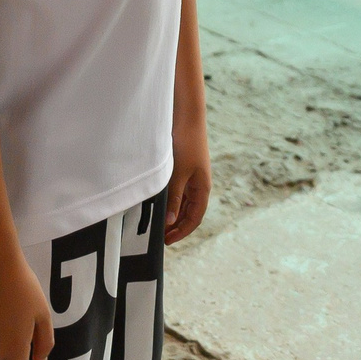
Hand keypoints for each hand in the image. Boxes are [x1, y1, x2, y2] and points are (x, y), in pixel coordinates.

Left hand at [163, 112, 210, 243]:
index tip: (167, 241)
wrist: (187, 118)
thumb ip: (174, 198)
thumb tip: (171, 222)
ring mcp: (192, 177)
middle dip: (177, 226)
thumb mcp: (178, 174)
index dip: (182, 232)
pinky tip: (159, 204)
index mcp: (202, 188)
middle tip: (161, 237)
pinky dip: (171, 201)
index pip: (194, 218)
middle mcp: (199, 185)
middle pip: (190, 213)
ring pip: (184, 203)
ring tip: (158, 224)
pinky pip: (179, 192)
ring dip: (173, 214)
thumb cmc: (186, 144)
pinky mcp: (184, 169)